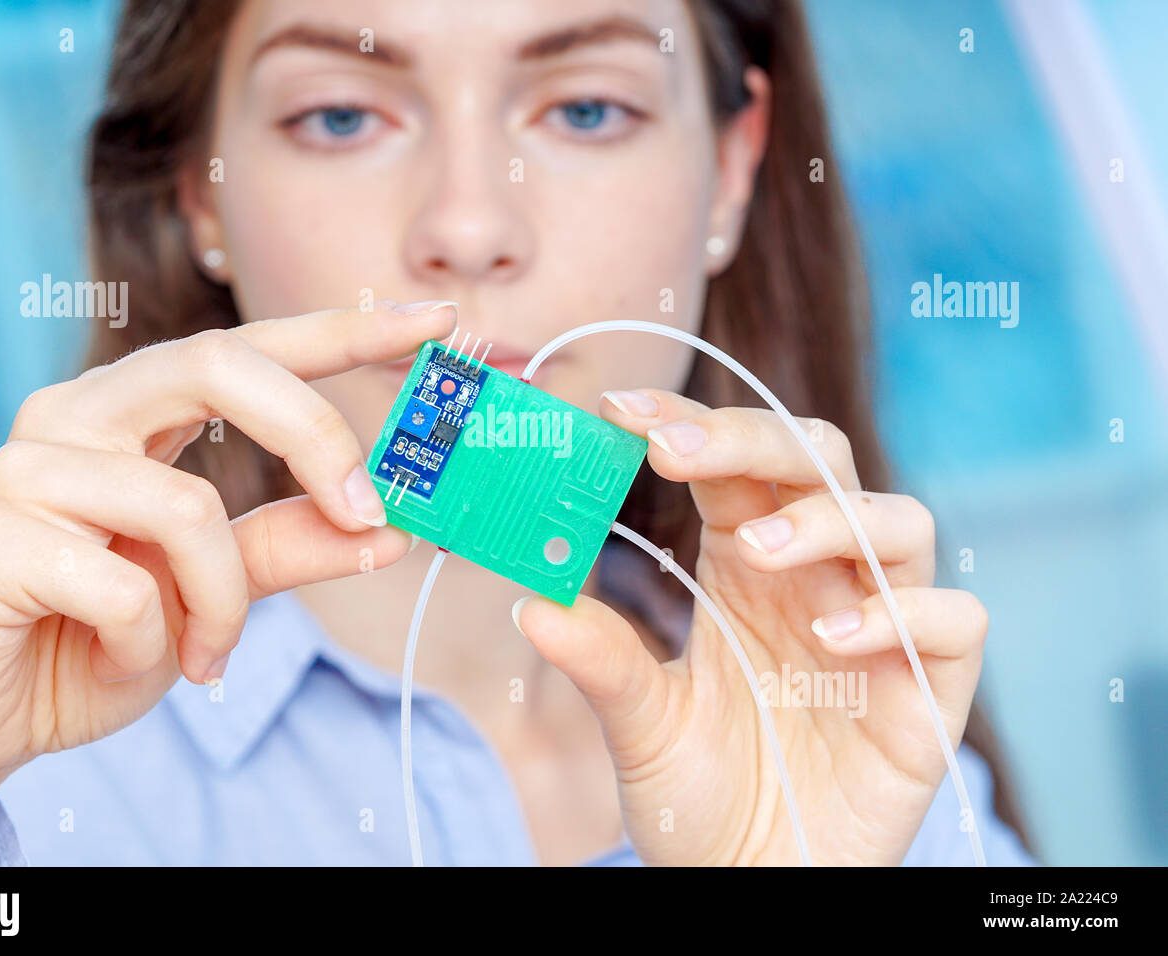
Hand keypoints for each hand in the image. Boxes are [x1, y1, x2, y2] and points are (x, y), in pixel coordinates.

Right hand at [0, 301, 456, 863]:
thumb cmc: (102, 635)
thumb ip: (292, 546)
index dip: (347, 330)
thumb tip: (392, 529)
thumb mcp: (221, 589)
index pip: (252, 346)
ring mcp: (28, 467)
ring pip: (187, 505)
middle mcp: (78, 412)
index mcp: (135, 409)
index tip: (439, 320)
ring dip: (224, 600)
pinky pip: (129, 585)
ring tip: (205, 650)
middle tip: (373, 513)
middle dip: (317, 439)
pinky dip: (155, 642)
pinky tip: (124, 658)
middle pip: (221, 365)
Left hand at [513, 388, 987, 864]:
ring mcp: (880, 629)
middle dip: (754, 439)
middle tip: (676, 453)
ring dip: (828, 519)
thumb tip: (529, 603)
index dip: (689, 426)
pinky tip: (834, 637)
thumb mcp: (640, 723)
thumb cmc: (699, 799)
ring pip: (897, 522)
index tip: (620, 412)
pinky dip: (903, 611)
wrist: (748, 885)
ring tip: (755, 552)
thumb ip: (601, 661)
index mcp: (746, 568)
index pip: (735, 464)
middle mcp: (817, 580)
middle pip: (819, 462)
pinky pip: (953, 621)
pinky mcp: (927, 692)